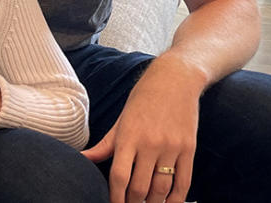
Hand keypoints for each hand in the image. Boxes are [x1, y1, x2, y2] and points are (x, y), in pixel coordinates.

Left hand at [81, 58, 201, 202]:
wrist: (175, 79)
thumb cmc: (143, 99)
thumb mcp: (121, 120)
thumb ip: (103, 145)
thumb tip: (81, 159)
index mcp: (129, 136)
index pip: (119, 176)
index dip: (115, 197)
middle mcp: (150, 143)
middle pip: (140, 187)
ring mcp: (171, 147)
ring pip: (161, 189)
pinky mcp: (188, 148)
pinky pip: (183, 182)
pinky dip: (176, 199)